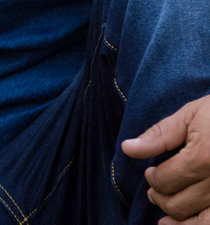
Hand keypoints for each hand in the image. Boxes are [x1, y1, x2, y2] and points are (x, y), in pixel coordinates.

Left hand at [122, 95, 209, 223]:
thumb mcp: (190, 116)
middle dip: (160, 198)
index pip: (165, 180)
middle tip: (154, 191)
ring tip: (166, 214)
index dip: (152, 178)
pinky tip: (185, 223)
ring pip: (200, 222)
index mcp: (204, 156)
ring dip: (178, 220)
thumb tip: (128, 148)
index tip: (151, 172)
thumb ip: (160, 135)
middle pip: (179, 204)